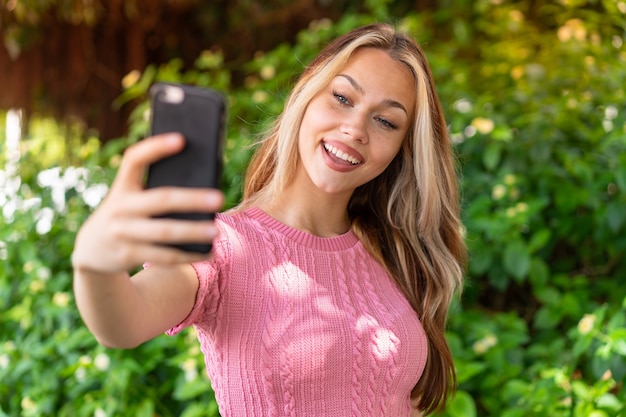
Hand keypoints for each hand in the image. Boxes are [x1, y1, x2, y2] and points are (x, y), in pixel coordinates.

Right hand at [72, 133, 223, 273]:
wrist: (92, 250)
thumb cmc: (126, 215)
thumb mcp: (130, 197)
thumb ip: (154, 189)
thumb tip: (202, 184)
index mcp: (122, 186)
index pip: (135, 160)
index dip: (156, 148)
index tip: (181, 139)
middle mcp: (120, 208)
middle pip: (160, 199)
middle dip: (192, 199)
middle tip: (220, 198)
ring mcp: (123, 233)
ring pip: (164, 232)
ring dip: (193, 232)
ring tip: (216, 231)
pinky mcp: (128, 255)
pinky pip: (164, 256)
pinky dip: (189, 255)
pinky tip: (209, 253)